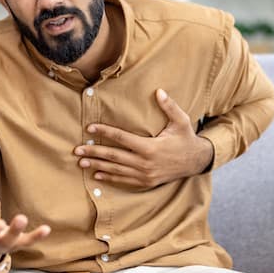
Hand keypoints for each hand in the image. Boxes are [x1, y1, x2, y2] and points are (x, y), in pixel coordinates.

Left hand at [73, 89, 213, 188]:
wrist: (196, 162)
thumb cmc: (186, 139)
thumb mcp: (181, 121)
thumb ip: (169, 106)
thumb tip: (158, 91)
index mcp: (150, 147)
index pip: (122, 138)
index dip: (105, 133)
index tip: (90, 129)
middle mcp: (145, 163)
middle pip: (114, 156)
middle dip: (94, 153)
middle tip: (77, 150)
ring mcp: (145, 174)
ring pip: (116, 170)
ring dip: (97, 166)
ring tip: (81, 163)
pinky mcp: (146, 182)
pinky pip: (124, 180)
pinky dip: (110, 178)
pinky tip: (97, 175)